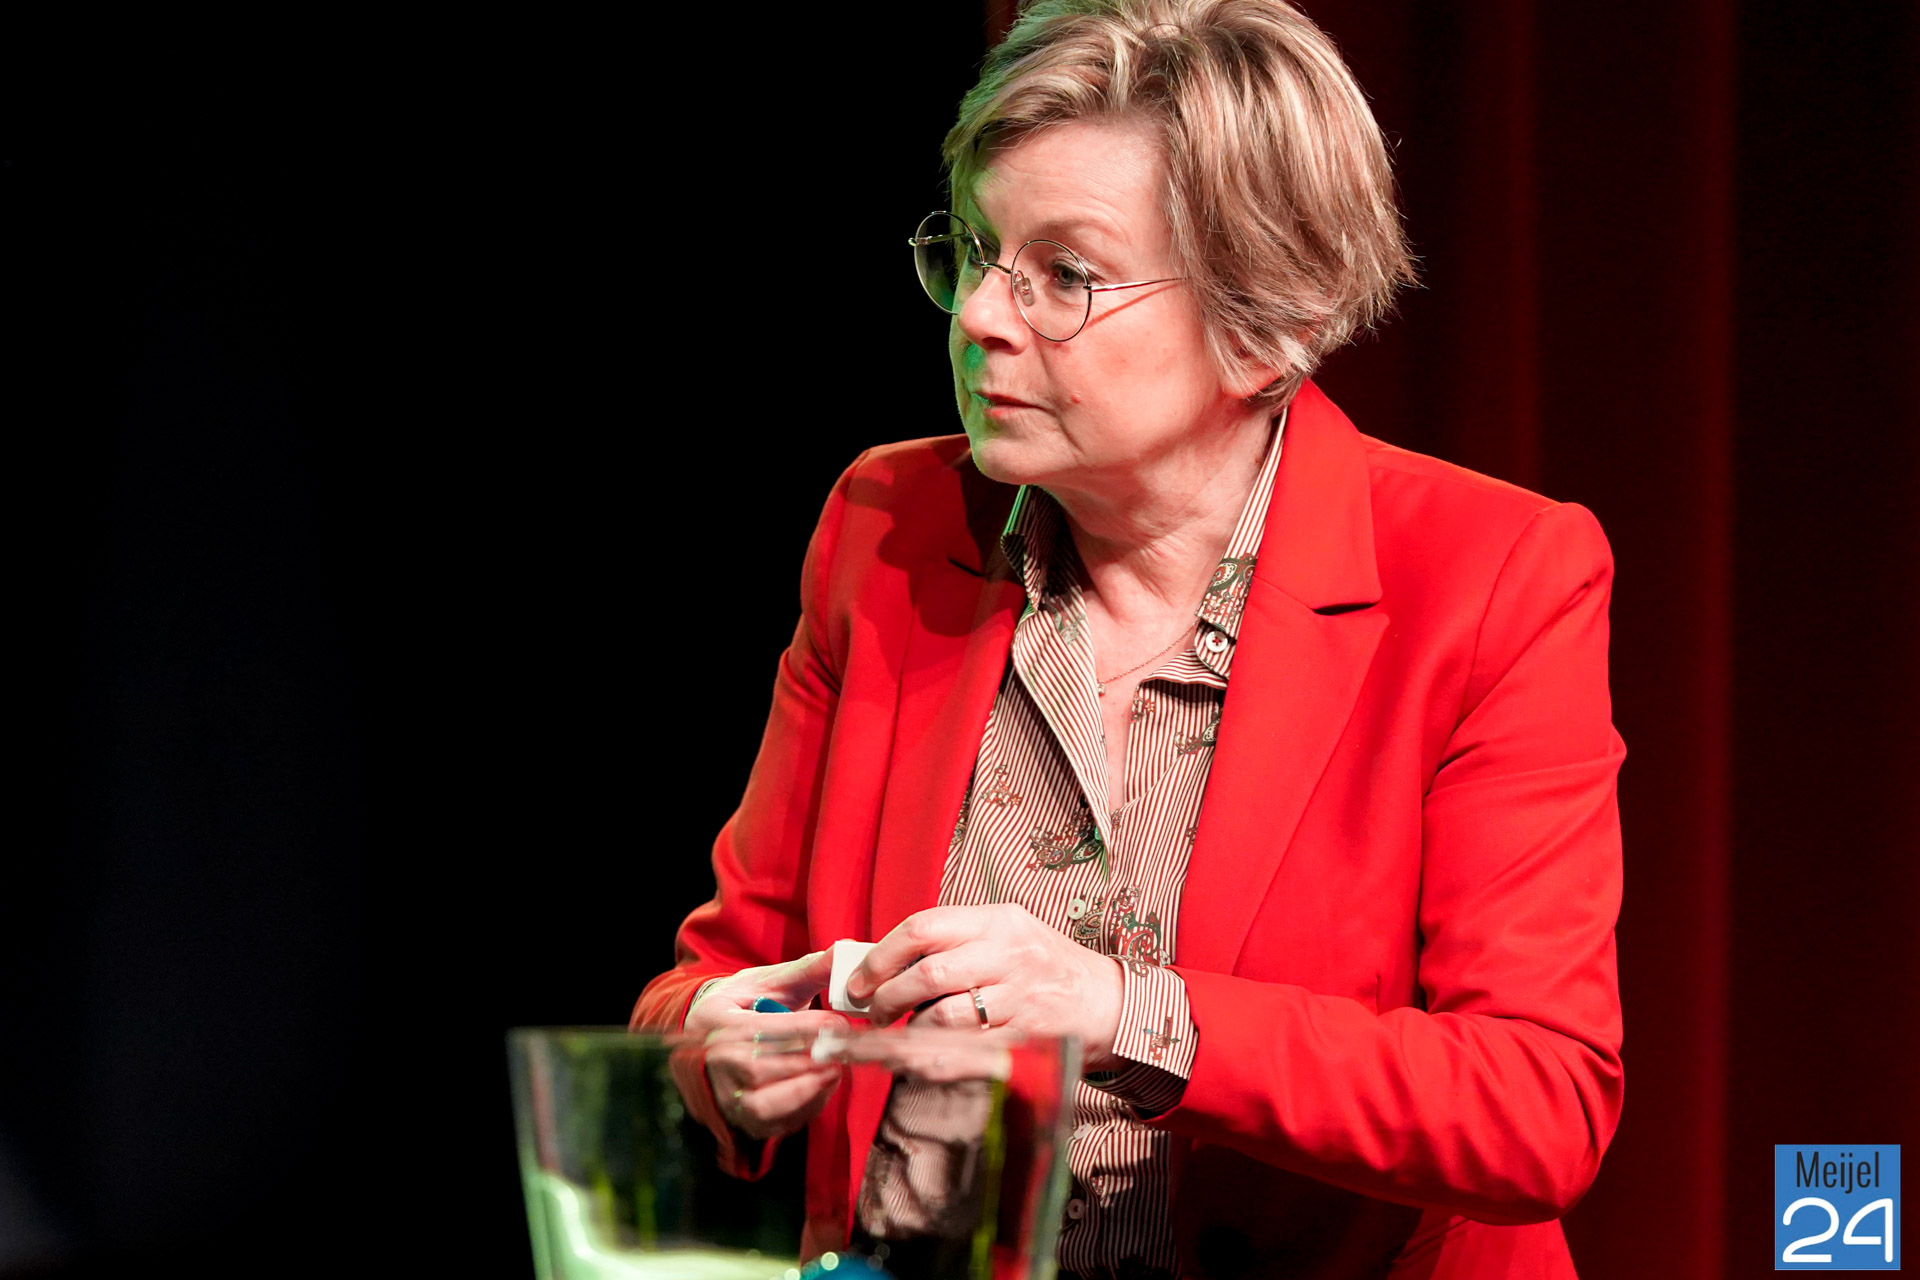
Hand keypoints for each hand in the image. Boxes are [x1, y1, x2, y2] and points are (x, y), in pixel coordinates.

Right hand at [684, 950, 849, 1140]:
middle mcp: (711, 1061)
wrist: (711, 1033)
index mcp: (715, 1019)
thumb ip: (808, 970)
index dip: (803, 1027)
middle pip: (759, 1070)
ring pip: (761, 1106)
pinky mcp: (739, 1117)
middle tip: (843, 1051)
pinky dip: (803, 1110)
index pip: (760, 1027)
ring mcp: (723, 1094)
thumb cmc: (745, 1002)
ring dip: (805, 1091)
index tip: (839, 1023)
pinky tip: (823, 1087)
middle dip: (807, 1062)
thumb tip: (843, 953)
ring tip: (835, 1071)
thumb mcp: (770, 979)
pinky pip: (772, 1125)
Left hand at [845, 904, 1124, 1071]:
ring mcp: (1019, 997)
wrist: (1105, 1001)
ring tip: (903, 1035)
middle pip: (928, 975)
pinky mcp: (1024, 1037)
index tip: (858, 980)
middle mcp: (1008, 954)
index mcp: (996, 921)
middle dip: (886, 998)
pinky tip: (923, 1060)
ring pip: (943, 1017)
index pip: (923, 928)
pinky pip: (964, 1053)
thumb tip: (879, 962)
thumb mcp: (1004, 935)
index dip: (881, 957)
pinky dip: (934, 1060)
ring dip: (910, 1032)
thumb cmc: (1040, 965)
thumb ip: (952, 942)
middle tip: (872, 1013)